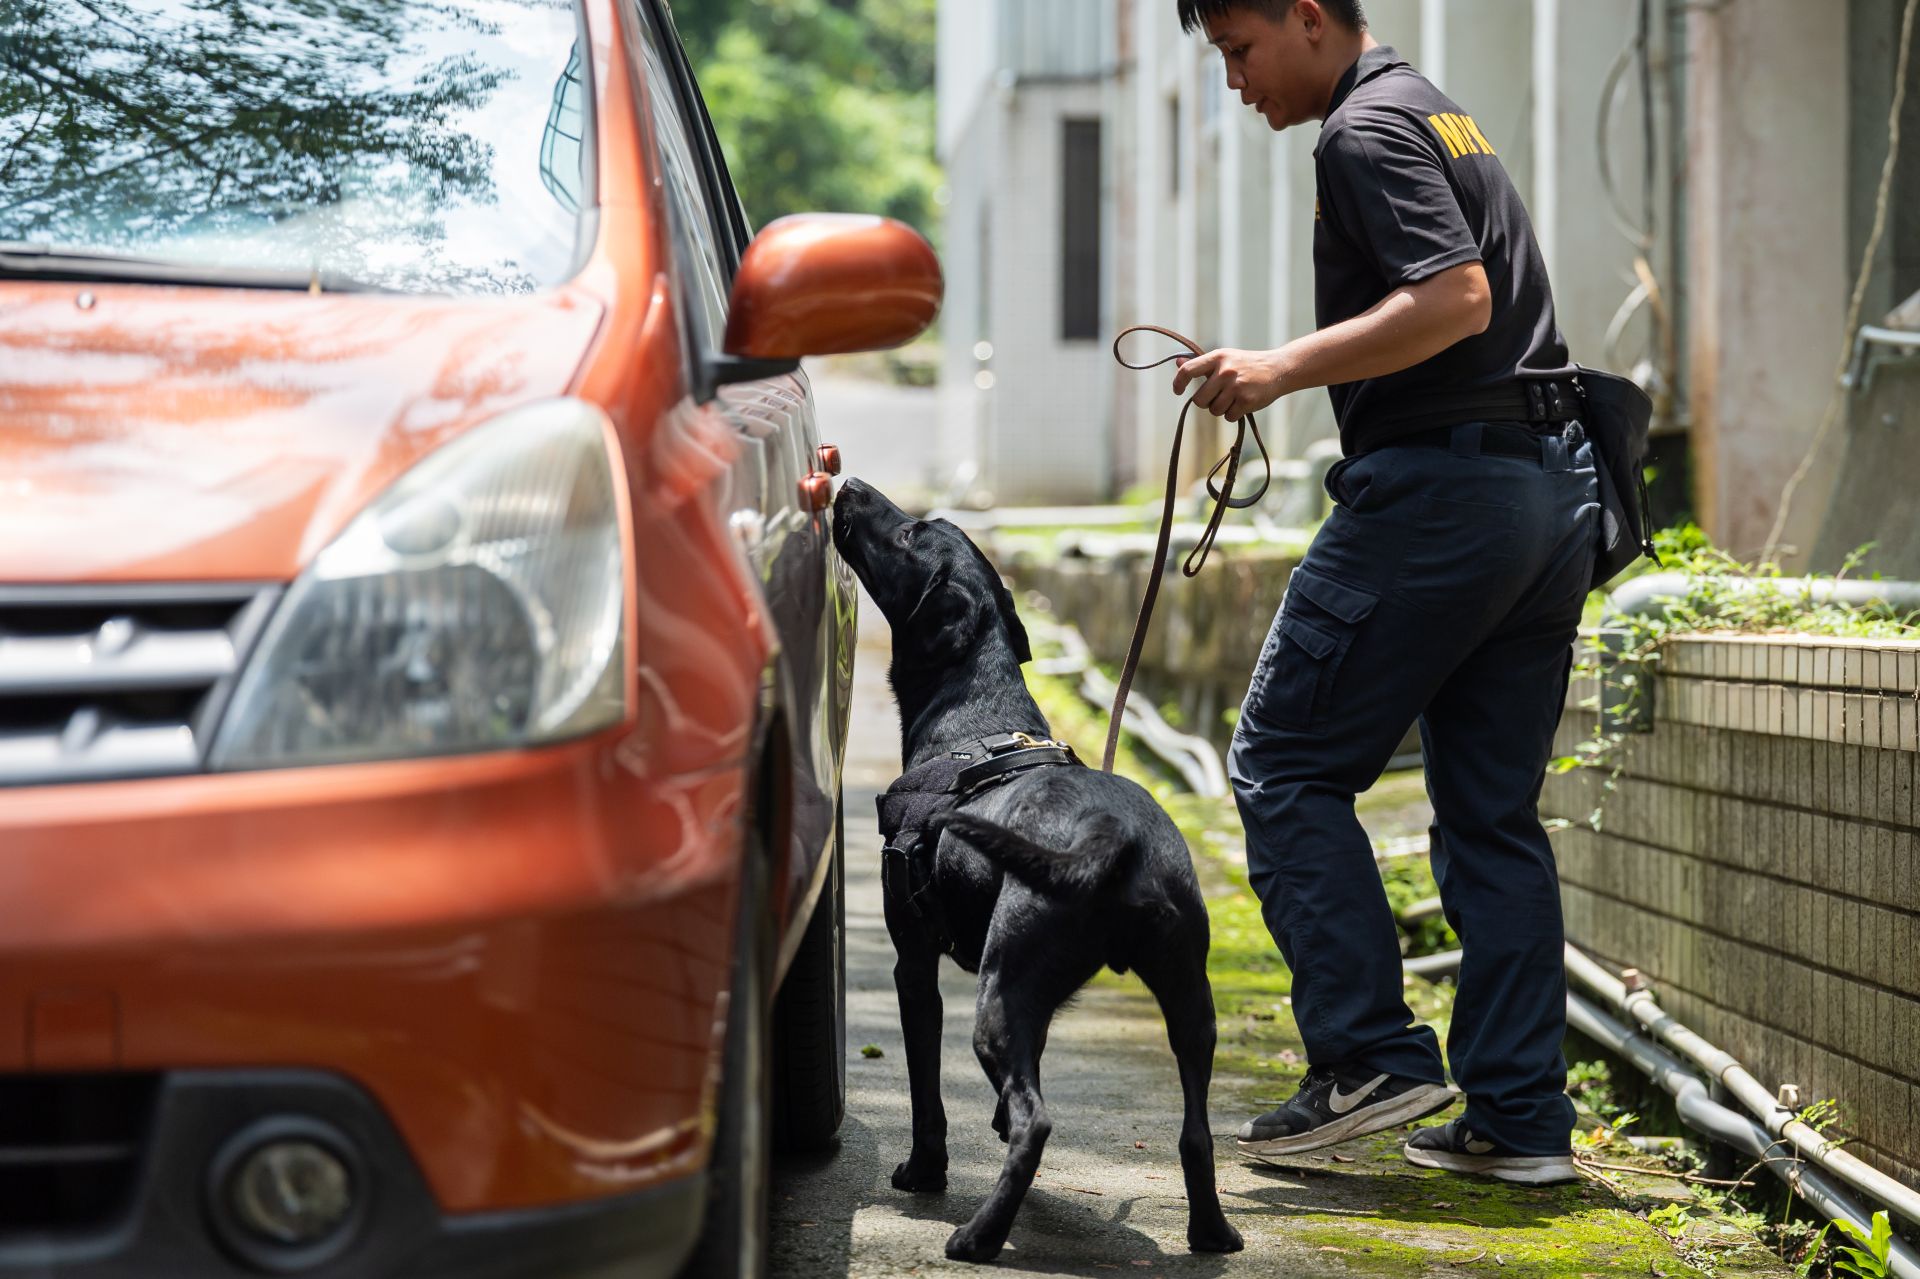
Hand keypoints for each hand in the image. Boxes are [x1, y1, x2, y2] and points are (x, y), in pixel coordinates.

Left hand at [1170, 347, 1290, 421]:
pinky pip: (1229, 416)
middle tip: (1216, 396)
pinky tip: (1243, 402)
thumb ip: (1202, 364)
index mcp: (1218, 357)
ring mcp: (1236, 386)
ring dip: (1221, 408)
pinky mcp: (1246, 400)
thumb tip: (1177, 363)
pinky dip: (1234, 414)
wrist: (1277, 369)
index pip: (1188, 370)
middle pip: (1199, 400)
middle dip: (1205, 402)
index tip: (1178, 390)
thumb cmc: (1246, 365)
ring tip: (1234, 397)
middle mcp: (1225, 371)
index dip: (1178, 382)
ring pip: (1214, 410)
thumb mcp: (1225, 358)